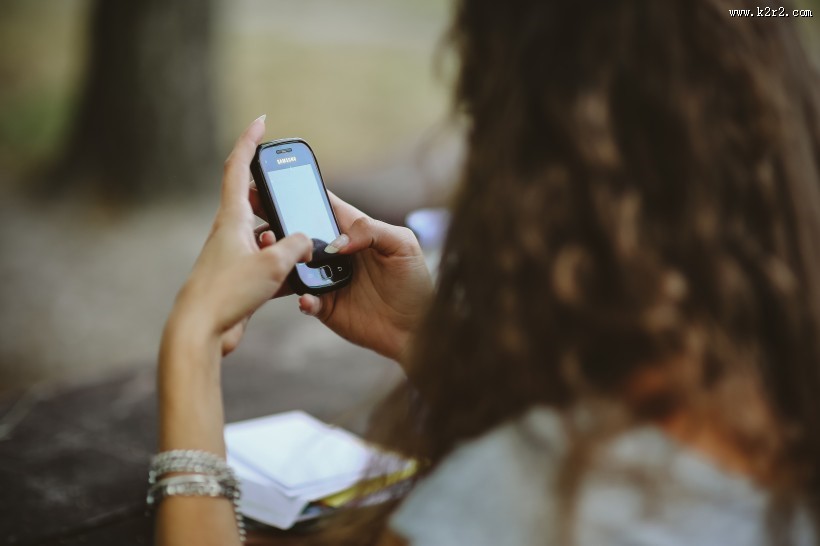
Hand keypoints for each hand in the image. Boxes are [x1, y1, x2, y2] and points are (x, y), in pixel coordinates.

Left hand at [165, 116, 311, 355]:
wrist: (201, 331)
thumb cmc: (229, 292)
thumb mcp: (273, 263)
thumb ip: (297, 246)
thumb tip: (306, 241)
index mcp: (231, 218)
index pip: (238, 168)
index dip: (249, 142)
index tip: (260, 121)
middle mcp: (229, 232)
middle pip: (254, 201)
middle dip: (276, 197)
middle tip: (294, 194)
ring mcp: (233, 256)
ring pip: (265, 236)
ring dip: (285, 239)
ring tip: (303, 250)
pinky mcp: (238, 278)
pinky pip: (267, 263)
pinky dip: (283, 266)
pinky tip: (297, 278)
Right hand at [252, 190, 433, 365]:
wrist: (417, 329)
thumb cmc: (414, 283)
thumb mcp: (403, 245)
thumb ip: (372, 230)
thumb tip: (337, 241)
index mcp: (352, 230)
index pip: (321, 204)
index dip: (298, 192)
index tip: (273, 182)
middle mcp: (335, 252)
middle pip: (299, 233)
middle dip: (277, 224)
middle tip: (258, 220)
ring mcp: (327, 279)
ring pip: (294, 265)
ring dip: (281, 259)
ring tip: (272, 253)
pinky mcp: (325, 306)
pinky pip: (305, 299)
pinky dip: (303, 298)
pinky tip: (307, 298)